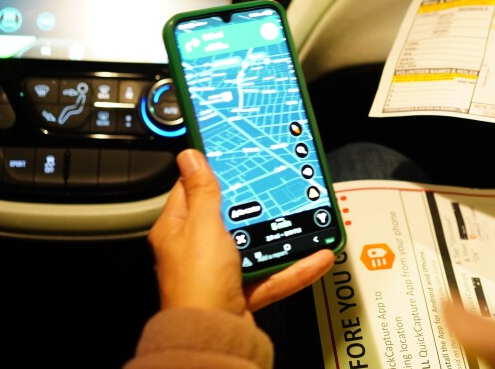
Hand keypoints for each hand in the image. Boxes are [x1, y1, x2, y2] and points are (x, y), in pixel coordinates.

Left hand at [148, 148, 335, 321]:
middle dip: (256, 205)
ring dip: (282, 237)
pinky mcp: (242, 292)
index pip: (191, 191)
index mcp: (178, 230)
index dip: (212, 173)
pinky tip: (316, 258)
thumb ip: (203, 191)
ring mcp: (221, 272)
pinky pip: (272, 275)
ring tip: (306, 222)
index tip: (234, 159)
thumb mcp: (204, 226)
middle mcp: (197, 250)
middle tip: (277, 187)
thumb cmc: (197, 284)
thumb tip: (190, 157)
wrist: (213, 336)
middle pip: (229, 218)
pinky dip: (295, 267)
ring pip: (256, 247)